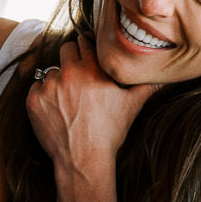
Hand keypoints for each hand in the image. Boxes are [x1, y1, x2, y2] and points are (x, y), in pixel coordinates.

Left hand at [26, 36, 155, 201]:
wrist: (83, 160)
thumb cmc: (109, 133)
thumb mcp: (132, 106)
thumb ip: (147, 85)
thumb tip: (166, 75)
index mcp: (94, 69)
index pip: (85, 41)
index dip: (88, 48)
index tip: (88, 56)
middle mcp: (70, 72)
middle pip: (66, 49)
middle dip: (71, 59)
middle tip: (77, 77)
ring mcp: (50, 86)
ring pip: (51, 70)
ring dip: (58, 79)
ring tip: (67, 99)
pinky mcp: (34, 100)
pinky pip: (36, 87)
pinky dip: (43, 96)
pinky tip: (55, 110)